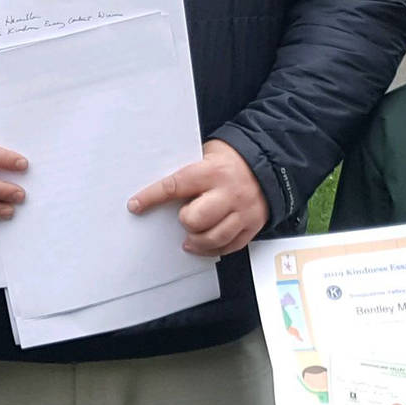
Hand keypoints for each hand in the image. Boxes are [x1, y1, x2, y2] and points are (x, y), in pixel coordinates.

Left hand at [127, 139, 268, 255]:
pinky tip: (206, 244)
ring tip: (191, 238)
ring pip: (213, 237)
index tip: (136, 205)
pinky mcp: (252, 225)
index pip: (175, 186)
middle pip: (195, 219)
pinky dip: (214, 249)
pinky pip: (230, 246)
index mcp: (212, 171)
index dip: (152, 197)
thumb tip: (160, 189)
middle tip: (185, 216)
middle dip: (185, 221)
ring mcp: (242, 211)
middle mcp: (228, 192)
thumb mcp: (207, 154)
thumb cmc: (231, 160)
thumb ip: (188, 172)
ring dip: (197, 241)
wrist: (269, 163)